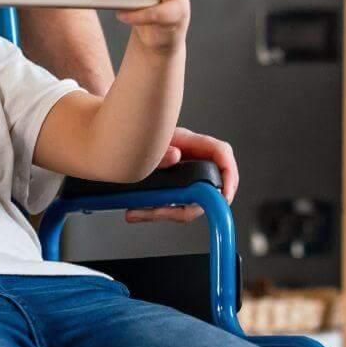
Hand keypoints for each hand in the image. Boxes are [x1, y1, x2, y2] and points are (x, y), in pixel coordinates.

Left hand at [125, 126, 240, 222]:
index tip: (224, 195)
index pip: (221, 153)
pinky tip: (138, 210)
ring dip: (167, 212)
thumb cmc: (134, 134)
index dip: (229, 174)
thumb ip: (160, 151)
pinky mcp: (173, 185)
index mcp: (190, 142)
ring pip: (191, 200)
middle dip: (191, 205)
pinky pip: (176, 203)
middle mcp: (191, 158)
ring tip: (140, 212)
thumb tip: (175, 156)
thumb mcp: (145, 141)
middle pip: (209, 186)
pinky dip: (158, 210)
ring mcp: (184, 172)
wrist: (116, 140)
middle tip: (166, 212)